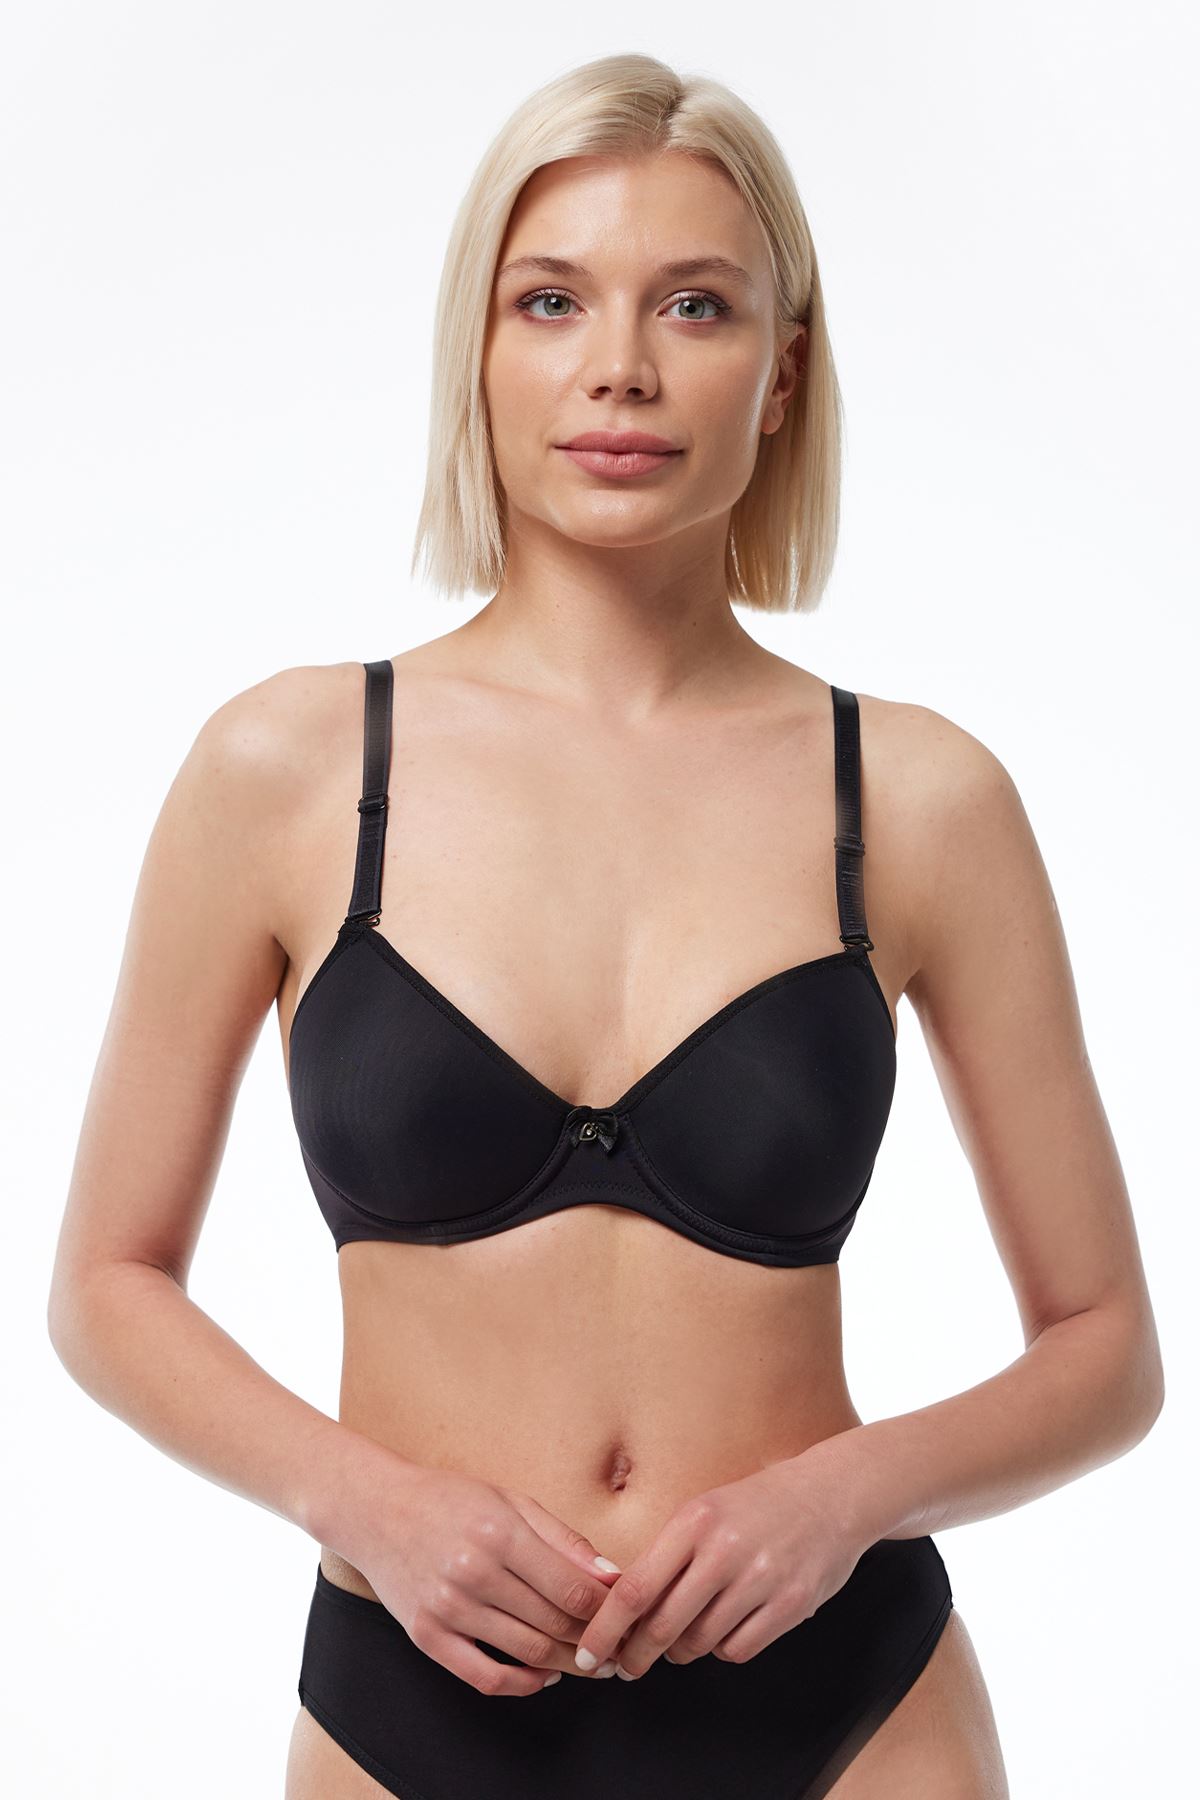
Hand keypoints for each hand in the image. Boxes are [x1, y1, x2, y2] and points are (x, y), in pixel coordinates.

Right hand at [349, 1464, 623, 1695]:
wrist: (378, 1511)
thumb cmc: (452, 1501)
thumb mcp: (511, 1502)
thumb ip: (563, 1539)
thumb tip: (611, 1577)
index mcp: (500, 1533)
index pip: (572, 1589)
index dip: (609, 1611)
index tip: (630, 1617)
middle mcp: (473, 1573)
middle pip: (554, 1624)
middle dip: (597, 1642)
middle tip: (620, 1648)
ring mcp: (447, 1609)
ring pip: (527, 1653)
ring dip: (570, 1665)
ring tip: (594, 1663)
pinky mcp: (426, 1637)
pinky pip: (484, 1678)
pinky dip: (523, 1685)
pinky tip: (546, 1677)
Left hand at [572, 1455, 867, 1679]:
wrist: (832, 1494)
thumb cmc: (758, 1505)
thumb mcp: (705, 1511)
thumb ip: (668, 1555)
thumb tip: (622, 1608)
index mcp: (694, 1521)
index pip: (635, 1588)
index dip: (605, 1630)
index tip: (589, 1653)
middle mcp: (724, 1550)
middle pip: (662, 1626)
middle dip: (636, 1656)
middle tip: (627, 1666)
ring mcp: (760, 1579)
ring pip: (699, 1642)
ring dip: (683, 1650)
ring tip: (684, 1638)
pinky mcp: (791, 1604)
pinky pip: (738, 1649)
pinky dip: (724, 1649)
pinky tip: (726, 1629)